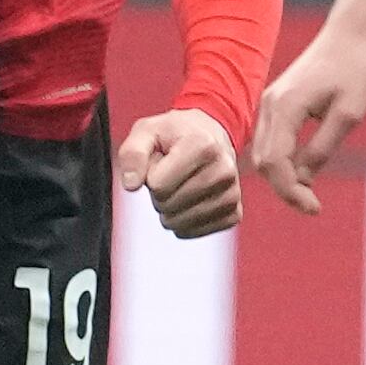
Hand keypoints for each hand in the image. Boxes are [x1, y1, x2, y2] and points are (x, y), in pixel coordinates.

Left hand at [116, 109, 239, 237]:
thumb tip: (131, 184)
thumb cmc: (175, 134)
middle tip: (171, 175)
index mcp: (203, 145)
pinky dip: (184, 222)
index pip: (158, 185)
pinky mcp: (234, 213)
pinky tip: (191, 200)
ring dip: (170, 209)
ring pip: (179, 223)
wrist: (211, 136)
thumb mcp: (147, 132)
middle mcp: (224, 170)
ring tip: (181, 186)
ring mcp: (232, 194)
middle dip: (159, 194)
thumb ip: (133, 154)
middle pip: (167, 205)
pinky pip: (193, 232)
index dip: (150, 176)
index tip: (162, 162)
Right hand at [250, 27, 365, 215]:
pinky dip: (281, 164)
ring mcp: (267, 105)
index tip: (316, 208)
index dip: (291, 192)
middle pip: (263, 163)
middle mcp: (268, 106)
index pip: (276, 163)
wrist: (347, 37)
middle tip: (314, 206)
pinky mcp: (274, 105)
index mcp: (285, 107)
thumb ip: (323, 147)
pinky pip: (269, 143)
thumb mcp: (349, 114)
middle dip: (285, 189)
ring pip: (263, 155)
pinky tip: (303, 173)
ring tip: (310, 193)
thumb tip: (303, 179)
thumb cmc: (354, 71)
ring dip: (282, 178)